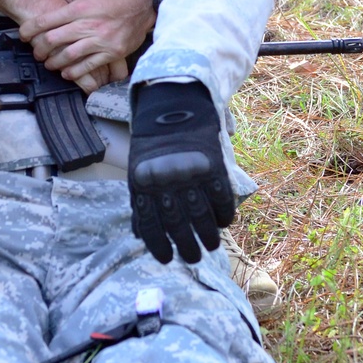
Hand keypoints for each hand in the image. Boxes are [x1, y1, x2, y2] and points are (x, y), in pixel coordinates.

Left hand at [20, 0, 154, 83]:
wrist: (143, 5)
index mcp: (81, 7)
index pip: (49, 20)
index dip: (31, 29)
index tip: (23, 34)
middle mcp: (89, 24)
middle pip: (55, 39)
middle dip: (40, 48)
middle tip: (36, 52)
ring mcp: (101, 40)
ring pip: (69, 55)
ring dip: (54, 62)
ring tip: (49, 64)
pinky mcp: (112, 52)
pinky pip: (88, 66)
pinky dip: (74, 72)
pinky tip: (67, 73)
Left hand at [128, 80, 234, 263]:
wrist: (173, 102)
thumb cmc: (152, 141)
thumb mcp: (137, 169)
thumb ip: (140, 201)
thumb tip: (139, 234)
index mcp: (143, 184)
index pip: (150, 224)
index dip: (158, 246)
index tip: (167, 260)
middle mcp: (166, 182)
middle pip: (178, 224)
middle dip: (186, 246)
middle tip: (194, 258)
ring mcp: (190, 174)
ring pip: (201, 216)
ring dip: (208, 235)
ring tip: (211, 245)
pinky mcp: (212, 165)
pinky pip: (221, 198)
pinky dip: (224, 213)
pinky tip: (224, 223)